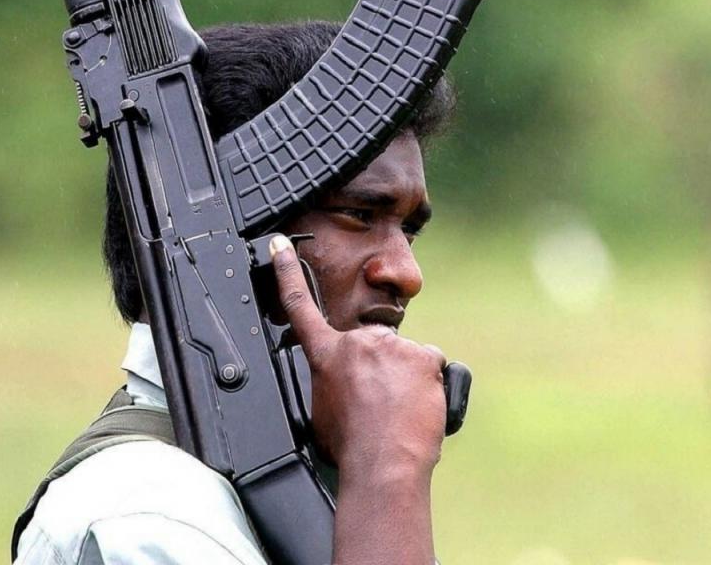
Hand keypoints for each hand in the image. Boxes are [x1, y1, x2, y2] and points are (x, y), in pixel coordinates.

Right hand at [270, 234, 446, 476]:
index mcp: (327, 355)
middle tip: (380, 406)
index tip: (280, 244)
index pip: (300, 306)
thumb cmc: (351, 449)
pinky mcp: (423, 355)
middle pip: (374, 347)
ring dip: (405, 380)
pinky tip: (419, 408)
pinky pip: (430, 367)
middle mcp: (358, 342)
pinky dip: (429, 385)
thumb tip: (345, 384)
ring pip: (404, 359)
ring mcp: (392, 346)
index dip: (287, 272)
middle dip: (381, 371)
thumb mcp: (321, 413)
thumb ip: (331, 383)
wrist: (383, 466)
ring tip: (398, 414)